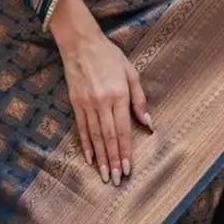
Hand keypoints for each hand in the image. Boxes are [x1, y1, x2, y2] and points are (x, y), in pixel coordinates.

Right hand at [55, 25, 152, 186]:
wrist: (80, 43)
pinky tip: (90, 159)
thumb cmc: (110, 56)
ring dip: (101, 158)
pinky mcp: (75, 103)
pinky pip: (81, 128)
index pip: (123, 130)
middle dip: (113, 161)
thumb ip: (139, 100)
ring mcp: (86, 104)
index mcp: (118, 96)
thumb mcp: (131, 73)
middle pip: (108, 138)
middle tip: (117, 180)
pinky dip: (85, 145)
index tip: (128, 168)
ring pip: (94, 137)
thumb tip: (148, 124)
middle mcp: (102, 103)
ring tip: (104, 175)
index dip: (126, 151)